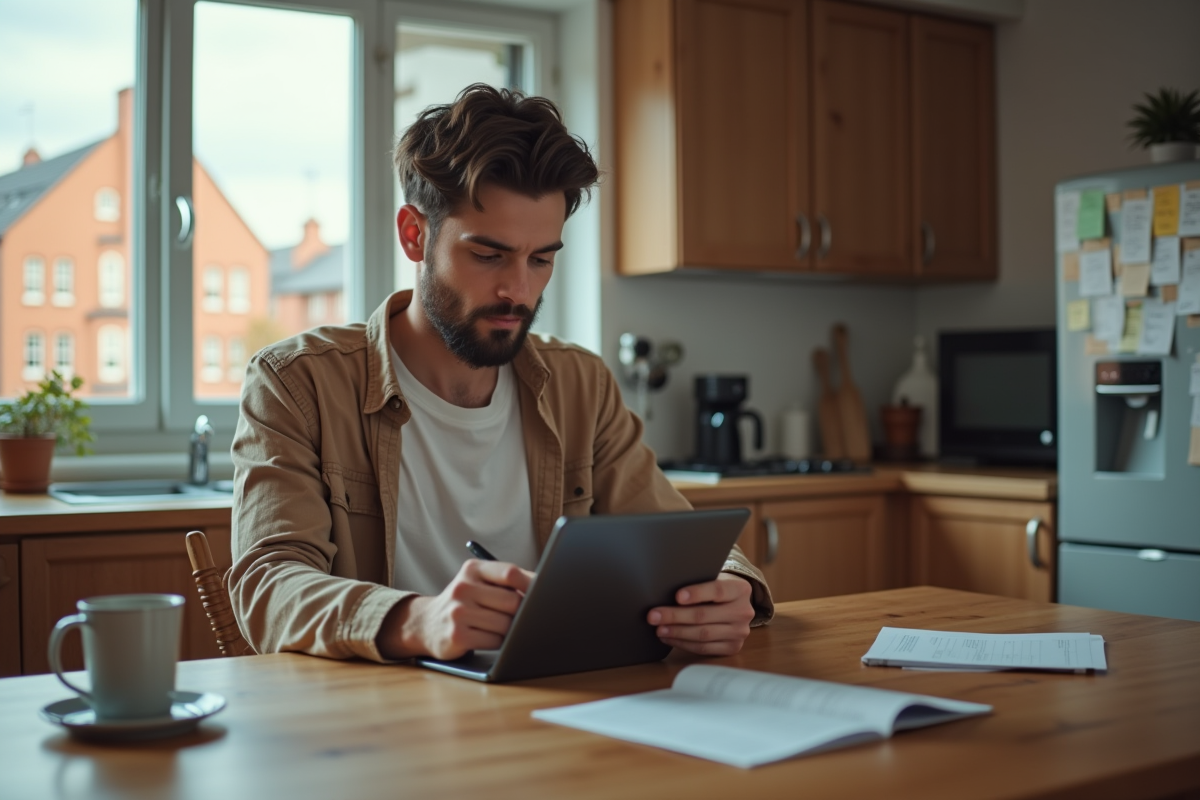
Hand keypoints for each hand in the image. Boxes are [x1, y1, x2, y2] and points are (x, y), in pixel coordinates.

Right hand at [377, 559, 533, 659]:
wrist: (427, 624)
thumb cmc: (465, 602)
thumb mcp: (479, 582)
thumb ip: (507, 580)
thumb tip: (545, 585)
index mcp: (472, 569)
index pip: (509, 573)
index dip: (531, 584)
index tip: (544, 593)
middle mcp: (462, 587)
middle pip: (512, 601)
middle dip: (521, 612)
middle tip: (518, 616)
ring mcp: (458, 612)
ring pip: (506, 624)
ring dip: (510, 630)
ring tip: (498, 627)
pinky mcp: (457, 636)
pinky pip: (494, 641)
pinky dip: (497, 642)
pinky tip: (486, 637)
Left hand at [646, 572, 754, 655]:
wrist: (736, 605)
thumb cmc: (717, 589)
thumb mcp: (713, 579)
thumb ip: (697, 583)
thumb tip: (665, 591)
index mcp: (740, 589)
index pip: (717, 590)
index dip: (697, 593)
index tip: (677, 596)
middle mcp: (743, 612)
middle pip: (705, 615)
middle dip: (675, 616)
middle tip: (654, 616)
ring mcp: (739, 632)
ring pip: (703, 635)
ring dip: (677, 632)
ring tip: (659, 629)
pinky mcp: (732, 648)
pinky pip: (703, 648)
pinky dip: (683, 644)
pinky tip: (669, 638)